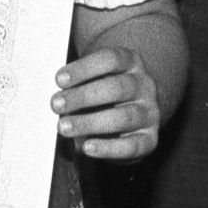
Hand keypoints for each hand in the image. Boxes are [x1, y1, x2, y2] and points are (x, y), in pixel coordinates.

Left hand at [53, 44, 163, 158]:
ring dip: (90, 122)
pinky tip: (87, 147)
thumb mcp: (94, 81)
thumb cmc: (104, 95)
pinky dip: (107, 148)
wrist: (134, 116)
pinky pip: (131, 146)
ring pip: (123, 117)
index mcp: (131, 63)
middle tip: (57, 104)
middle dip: (83, 96)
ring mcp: (150, 112)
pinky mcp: (150, 139)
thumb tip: (57, 99)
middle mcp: (145, 85)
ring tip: (64, 127)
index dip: (84, 69)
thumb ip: (78, 85)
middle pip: (116, 88)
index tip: (60, 80)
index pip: (111, 59)